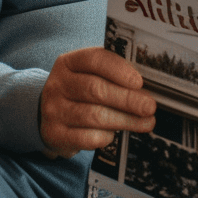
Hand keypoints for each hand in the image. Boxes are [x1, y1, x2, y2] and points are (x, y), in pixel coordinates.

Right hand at [39, 47, 155, 158]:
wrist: (48, 114)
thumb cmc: (79, 91)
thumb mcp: (90, 75)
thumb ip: (113, 76)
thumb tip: (145, 89)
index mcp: (69, 63)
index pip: (94, 59)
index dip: (119, 70)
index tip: (139, 82)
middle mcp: (58, 84)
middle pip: (95, 89)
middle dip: (127, 99)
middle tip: (149, 106)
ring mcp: (54, 110)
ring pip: (94, 115)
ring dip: (125, 120)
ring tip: (145, 122)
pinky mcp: (55, 134)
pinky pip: (86, 138)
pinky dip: (106, 136)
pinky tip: (115, 134)